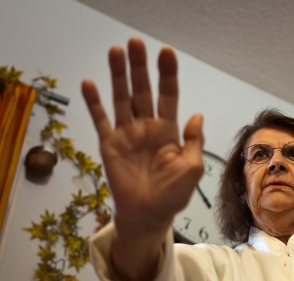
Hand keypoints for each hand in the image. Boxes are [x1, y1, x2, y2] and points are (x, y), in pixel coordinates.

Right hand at [81, 38, 204, 234]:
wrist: (149, 216)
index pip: (168, 96)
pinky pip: (101, 121)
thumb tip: (196, 115)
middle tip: (135, 43)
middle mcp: (147, 127)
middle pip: (142, 91)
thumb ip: (194, 142)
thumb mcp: (192, 168)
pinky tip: (89, 83)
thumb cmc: (173, 194)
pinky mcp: (109, 145)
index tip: (166, 52)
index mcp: (168, 131)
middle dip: (140, 68)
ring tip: (115, 51)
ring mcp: (127, 135)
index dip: (167, 75)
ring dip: (118, 76)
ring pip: (122, 99)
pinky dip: (94, 103)